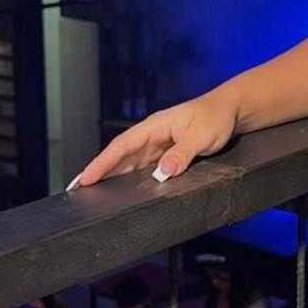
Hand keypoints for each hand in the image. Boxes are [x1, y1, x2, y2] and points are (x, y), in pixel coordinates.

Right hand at [68, 90, 237, 189]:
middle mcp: (151, 135)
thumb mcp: (201, 137)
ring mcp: (157, 145)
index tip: (84, 178)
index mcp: (154, 126)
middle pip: (119, 156)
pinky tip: (122, 192)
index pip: (121, 146)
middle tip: (76, 192)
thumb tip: (162, 174)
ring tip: (92, 196)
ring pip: (128, 163)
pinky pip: (143, 167)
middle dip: (97, 172)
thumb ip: (181, 154)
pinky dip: (130, 178)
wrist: (231, 110)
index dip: (102, 163)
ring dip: (111, 177)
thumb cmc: (216, 118)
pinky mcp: (165, 153)